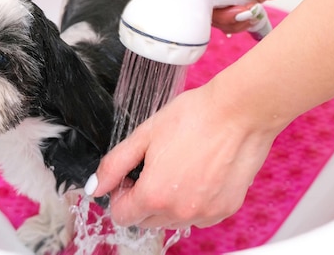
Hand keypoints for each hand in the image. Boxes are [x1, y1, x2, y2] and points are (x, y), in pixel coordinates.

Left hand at [89, 86, 277, 229]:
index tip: (130, 176)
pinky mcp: (227, 209)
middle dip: (143, 198)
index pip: (121, 216)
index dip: (120, 193)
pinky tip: (200, 173)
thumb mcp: (144, 135)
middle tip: (155, 167)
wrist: (239, 112)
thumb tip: (94, 187)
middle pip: (146, 220)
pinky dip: (194, 202)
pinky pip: (200, 216)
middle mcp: (180, 212)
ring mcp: (206, 214)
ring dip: (169, 202)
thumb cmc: (195, 117)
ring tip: (180, 166)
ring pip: (173, 220)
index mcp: (154, 194)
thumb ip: (115, 164)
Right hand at [183, 0, 331, 33]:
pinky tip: (255, 17)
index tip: (218, 11)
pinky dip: (242, 23)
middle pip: (202, 10)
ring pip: (218, 18)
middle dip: (221, 16)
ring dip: (234, 22)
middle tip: (243, 11)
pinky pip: (233, 19)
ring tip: (252, 12)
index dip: (197, 7)